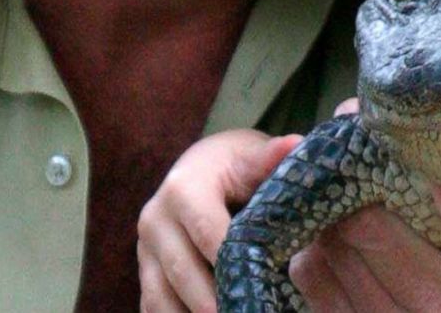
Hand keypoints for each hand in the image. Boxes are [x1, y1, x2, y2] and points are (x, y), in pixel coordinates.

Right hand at [138, 129, 302, 311]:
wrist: (203, 170)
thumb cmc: (236, 167)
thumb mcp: (253, 159)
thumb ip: (271, 158)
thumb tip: (295, 143)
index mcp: (182, 190)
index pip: (208, 234)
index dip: (234, 265)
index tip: (260, 291)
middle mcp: (154, 219)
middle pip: (183, 272)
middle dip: (213, 304)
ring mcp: (145, 249)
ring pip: (162, 296)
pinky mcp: (145, 271)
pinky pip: (153, 306)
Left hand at [290, 74, 440, 311]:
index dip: (422, 156)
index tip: (405, 119)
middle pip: (376, 226)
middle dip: (356, 167)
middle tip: (351, 122)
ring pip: (337, 250)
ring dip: (330, 201)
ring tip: (340, 161)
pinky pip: (315, 282)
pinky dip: (311, 242)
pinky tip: (327, 214)